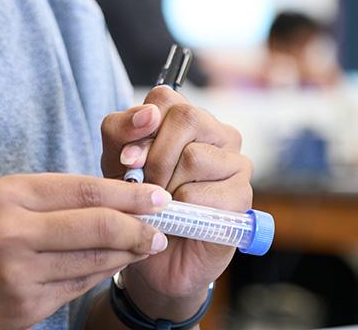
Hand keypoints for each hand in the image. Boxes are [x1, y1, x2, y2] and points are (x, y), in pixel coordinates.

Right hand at [0, 173, 172, 329]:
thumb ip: (54, 198)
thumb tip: (119, 196)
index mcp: (8, 195)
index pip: (86, 188)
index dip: (131, 194)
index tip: (160, 195)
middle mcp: (13, 232)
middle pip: (99, 224)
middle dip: (141, 225)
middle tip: (165, 224)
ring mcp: (20, 274)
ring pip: (95, 259)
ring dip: (130, 252)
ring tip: (150, 244)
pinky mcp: (26, 307)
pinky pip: (79, 286)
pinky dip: (103, 274)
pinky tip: (117, 265)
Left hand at [100, 86, 253, 319]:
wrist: (154, 261)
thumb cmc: (138, 205)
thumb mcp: (115, 165)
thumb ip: (121, 132)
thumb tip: (147, 115)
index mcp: (186, 119)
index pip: (165, 96)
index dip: (140, 124)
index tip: (127, 158)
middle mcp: (217, 133)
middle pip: (185, 118)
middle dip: (154, 157)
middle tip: (145, 187)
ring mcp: (235, 161)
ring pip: (193, 156)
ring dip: (165, 188)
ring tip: (163, 205)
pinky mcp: (242, 194)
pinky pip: (200, 193)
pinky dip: (179, 211)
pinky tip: (181, 220)